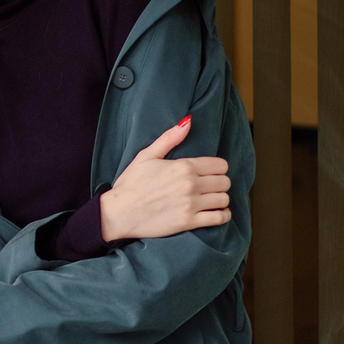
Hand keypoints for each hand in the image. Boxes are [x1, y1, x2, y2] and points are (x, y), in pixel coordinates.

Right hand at [98, 117, 232, 241]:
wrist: (119, 213)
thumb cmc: (130, 184)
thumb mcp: (146, 155)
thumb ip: (169, 138)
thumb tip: (188, 121)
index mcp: (183, 166)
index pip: (220, 165)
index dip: (218, 168)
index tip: (210, 172)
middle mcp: (190, 184)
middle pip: (225, 182)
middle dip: (220, 183)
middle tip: (210, 186)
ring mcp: (191, 204)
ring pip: (224, 199)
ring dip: (220, 199)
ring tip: (211, 199)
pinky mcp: (189, 222)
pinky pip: (219, 218)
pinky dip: (223, 215)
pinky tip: (218, 212)